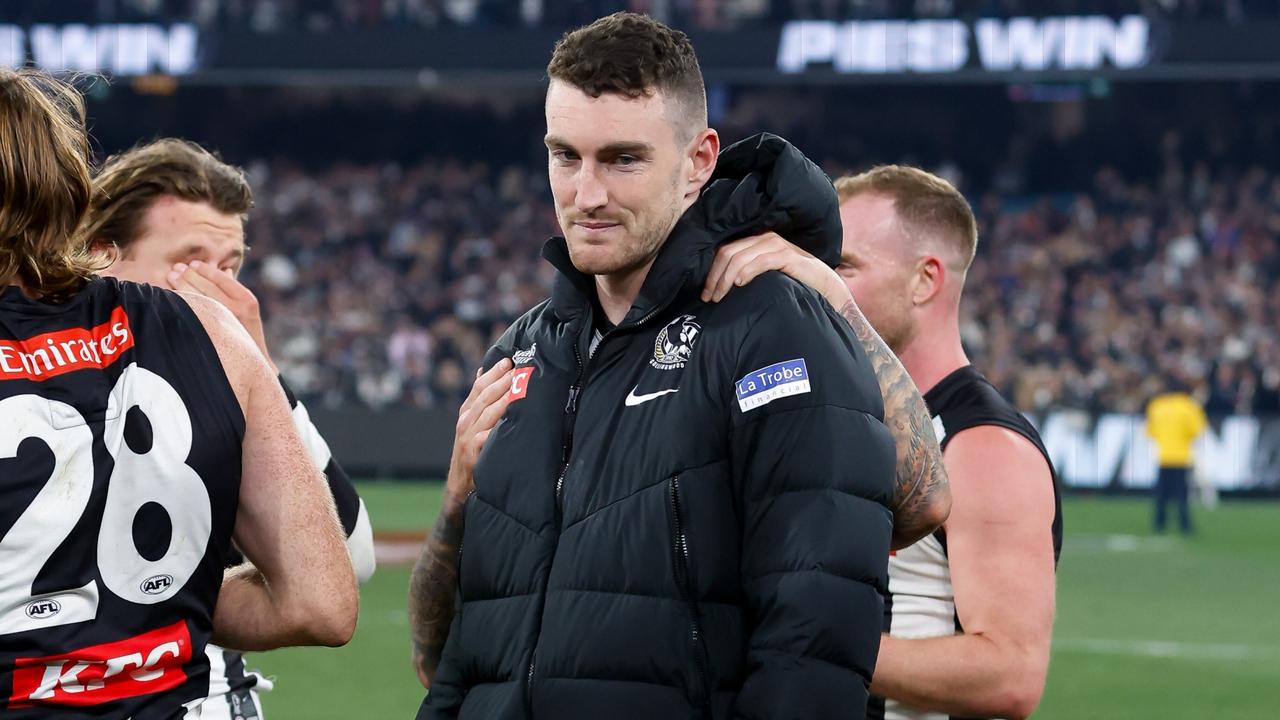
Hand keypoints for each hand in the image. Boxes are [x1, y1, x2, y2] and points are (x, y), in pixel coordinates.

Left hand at [168, 261, 274, 369]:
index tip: (192, 264)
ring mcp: (223, 321)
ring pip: (197, 298)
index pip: (222, 279)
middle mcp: (236, 309)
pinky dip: (182, 302)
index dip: (205, 270)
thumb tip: (226, 271)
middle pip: (207, 286)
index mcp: (247, 301)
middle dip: (189, 275)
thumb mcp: (248, 311)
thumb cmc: (248, 336)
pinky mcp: (211, 333)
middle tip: (175, 268)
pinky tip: (173, 297)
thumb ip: (235, 291)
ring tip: (171, 277)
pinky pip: (193, 313)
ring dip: (182, 286)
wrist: (253, 365)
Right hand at [445, 359, 514, 503]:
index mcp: (466, 412)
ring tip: (519, 386)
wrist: (460, 485)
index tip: (509, 360)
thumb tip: (483, 370)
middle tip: (518, 368)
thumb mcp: (471, 423)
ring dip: (504, 398)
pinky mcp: (473, 451)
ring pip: (488, 412)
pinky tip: (512, 417)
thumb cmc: (472, 450)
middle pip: (485, 395)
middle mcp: (466, 421)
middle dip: (503, 380)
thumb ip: (478, 399)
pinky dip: (498, 426)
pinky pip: (488, 436)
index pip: (479, 386)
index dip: (494, 372)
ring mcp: (468, 436)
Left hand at [701, 232, 851, 308]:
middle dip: (715, 277)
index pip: (725, 251)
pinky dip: (746, 272)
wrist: (825, 286)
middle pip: (728, 254)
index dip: (711, 271)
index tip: (705, 293)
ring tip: (720, 296)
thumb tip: (722, 286)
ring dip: (725, 279)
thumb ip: (747, 273)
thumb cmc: (793, 283)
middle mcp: (765, 239)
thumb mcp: (766, 275)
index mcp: (757, 241)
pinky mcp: (787, 256)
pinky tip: (739, 283)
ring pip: (740, 258)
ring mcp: (776, 245)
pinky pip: (760, 261)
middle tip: (709, 298)